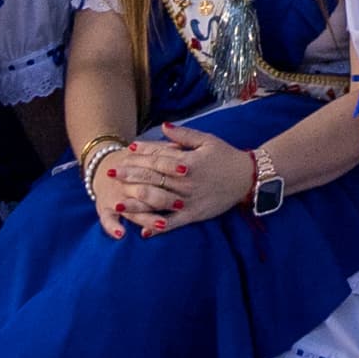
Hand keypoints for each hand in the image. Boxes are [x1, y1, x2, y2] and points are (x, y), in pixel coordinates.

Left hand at [121, 127, 249, 228]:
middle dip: (131, 176)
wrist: (247, 178)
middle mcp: (186, 182)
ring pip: (158, 202)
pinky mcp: (194, 215)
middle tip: (110, 174)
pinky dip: (158, 227)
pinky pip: (173, 223)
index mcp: (188, 162)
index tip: (126, 150)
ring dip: (136, 203)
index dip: (142, 154)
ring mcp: (188, 200)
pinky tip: (142, 231)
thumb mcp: (207, 140)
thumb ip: (183, 135)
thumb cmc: (226, 156)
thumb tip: (163, 126)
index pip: (159, 158)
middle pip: (153, 178)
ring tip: (117, 203)